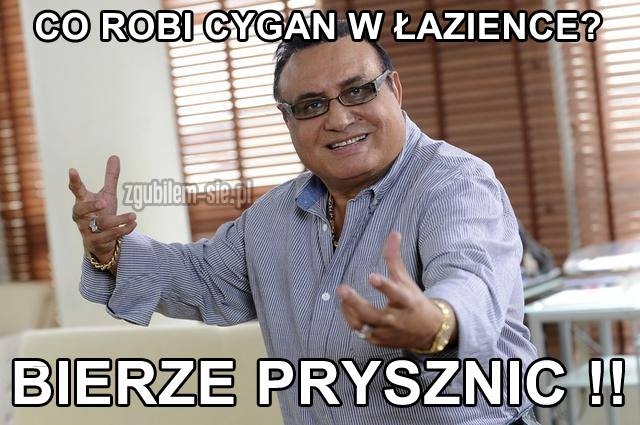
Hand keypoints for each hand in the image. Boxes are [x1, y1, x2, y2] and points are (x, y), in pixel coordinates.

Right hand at [69, 155, 136, 263]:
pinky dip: (123, 229)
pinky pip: (110, 236)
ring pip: (100, 225)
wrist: (101, 241)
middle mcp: (82, 217)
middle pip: (80, 210)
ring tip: (133, 215)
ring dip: (119, 220)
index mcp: (82, 202)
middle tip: (104, 202)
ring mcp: (87, 230)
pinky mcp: (96, 242)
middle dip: (91, 206)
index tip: (72, 170)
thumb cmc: (101, 213)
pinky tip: (134, 223)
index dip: (74, 180)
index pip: (76, 190)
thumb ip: (110, 178)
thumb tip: (115, 156)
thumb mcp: (107, 195)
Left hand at [337, 232, 448, 350]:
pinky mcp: (380, 341)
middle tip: (342, 288)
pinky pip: (361, 332)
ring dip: (350, 311)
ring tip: (341, 294)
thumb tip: (394, 233)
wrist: (429, 331)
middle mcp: (397, 319)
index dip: (384, 286)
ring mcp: (387, 332)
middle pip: (374, 314)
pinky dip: (352, 320)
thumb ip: (395, 258)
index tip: (372, 276)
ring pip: (364, 326)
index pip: (396, 294)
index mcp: (407, 302)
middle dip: (356, 303)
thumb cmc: (413, 300)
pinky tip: (345, 306)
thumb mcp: (406, 280)